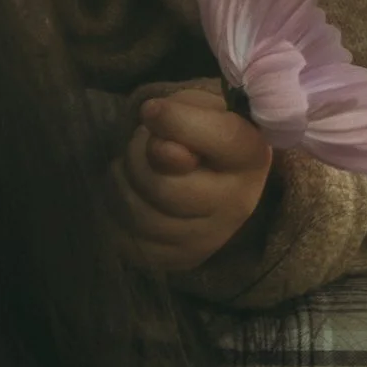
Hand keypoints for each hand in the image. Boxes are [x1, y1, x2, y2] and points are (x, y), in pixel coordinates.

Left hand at [111, 78, 274, 274]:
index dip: (177, 123)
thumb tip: (162, 151)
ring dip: (122, 179)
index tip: (151, 111)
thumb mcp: (198, 108)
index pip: (221, 139)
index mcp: (250, 158)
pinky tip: (130, 191)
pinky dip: (115, 206)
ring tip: (134, 164)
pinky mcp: (175, 259)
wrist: (206, 174)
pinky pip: (125, 235)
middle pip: (166, 186)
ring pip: (139, 213)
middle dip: (139, 154)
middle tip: (143, 142)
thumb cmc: (200, 131)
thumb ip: (184, 116)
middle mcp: (236, 205)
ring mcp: (207, 240)